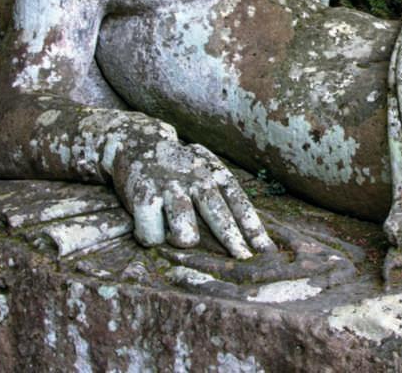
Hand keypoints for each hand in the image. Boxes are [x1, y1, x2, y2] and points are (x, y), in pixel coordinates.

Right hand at [112, 141, 274, 257]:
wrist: (136, 140)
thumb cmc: (178, 168)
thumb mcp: (204, 171)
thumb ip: (221, 196)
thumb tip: (247, 235)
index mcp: (213, 173)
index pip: (238, 202)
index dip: (252, 226)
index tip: (265, 249)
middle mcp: (195, 178)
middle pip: (218, 215)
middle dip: (232, 242)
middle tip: (244, 261)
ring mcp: (169, 186)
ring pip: (186, 232)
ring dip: (184, 239)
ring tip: (178, 237)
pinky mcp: (143, 195)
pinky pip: (153, 235)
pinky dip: (151, 237)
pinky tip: (150, 230)